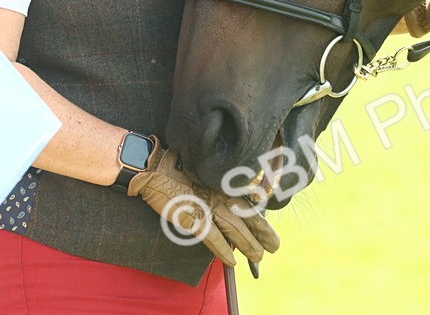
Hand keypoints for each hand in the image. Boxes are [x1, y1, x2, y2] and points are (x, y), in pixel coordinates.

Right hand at [128, 143, 279, 265]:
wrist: (155, 167)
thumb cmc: (176, 167)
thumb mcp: (202, 172)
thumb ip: (215, 185)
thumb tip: (227, 196)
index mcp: (222, 184)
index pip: (247, 202)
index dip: (259, 216)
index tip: (268, 227)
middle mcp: (219, 194)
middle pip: (246, 216)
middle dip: (262, 233)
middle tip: (274, 246)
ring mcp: (207, 206)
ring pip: (234, 228)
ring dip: (248, 244)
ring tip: (259, 256)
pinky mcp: (192, 217)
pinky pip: (211, 236)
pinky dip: (223, 249)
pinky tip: (232, 261)